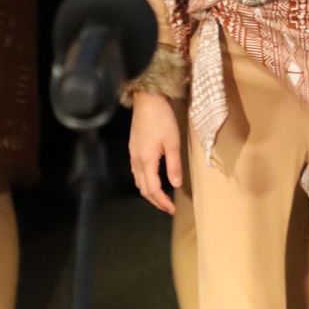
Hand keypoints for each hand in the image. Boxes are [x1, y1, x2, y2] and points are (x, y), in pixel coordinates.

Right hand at [128, 91, 183, 214]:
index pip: (152, 189)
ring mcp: (132, 154)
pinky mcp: (133, 148)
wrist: (147, 100)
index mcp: (146, 161)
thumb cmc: (162, 119)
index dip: (162, 201)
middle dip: (155, 200)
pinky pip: (136, 172)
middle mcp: (136, 161)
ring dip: (149, 192)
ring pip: (138, 181)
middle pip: (143, 188)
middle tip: (167, 207)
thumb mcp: (172, 142)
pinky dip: (144, 182)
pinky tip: (152, 180)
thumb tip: (176, 185)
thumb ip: (174, 165)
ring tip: (161, 197)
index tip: (172, 209)